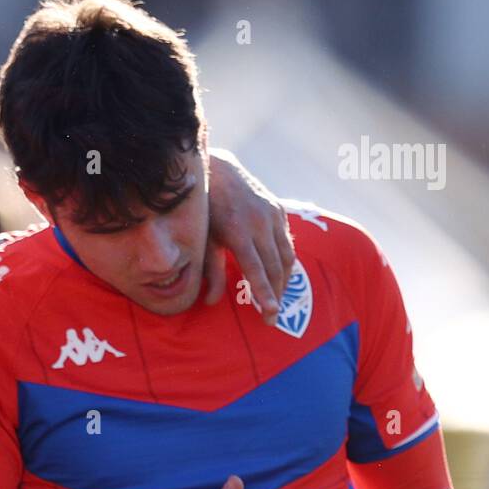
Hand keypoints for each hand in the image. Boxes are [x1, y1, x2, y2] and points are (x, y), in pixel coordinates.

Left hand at [204, 148, 295, 324]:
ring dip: (283, 281)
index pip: (256, 269)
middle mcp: (259, 222)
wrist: (218, 170)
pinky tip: (279, 275)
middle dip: (275, 294)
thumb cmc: (204, 209)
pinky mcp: (278, 210)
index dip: (264, 293)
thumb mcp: (202, 239)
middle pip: (274, 266)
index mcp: (238, 230)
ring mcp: (272, 214)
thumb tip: (211, 302)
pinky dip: (285, 261)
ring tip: (276, 301)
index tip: (271, 314)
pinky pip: (286, 242)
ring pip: (286, 256)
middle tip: (272, 318)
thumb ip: (210, 270)